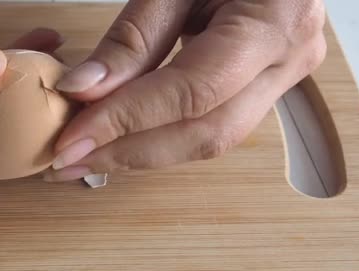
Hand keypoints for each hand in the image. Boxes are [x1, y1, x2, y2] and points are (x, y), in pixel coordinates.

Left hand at [43, 0, 326, 181]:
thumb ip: (133, 38)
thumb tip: (82, 92)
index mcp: (274, 21)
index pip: (193, 91)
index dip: (127, 121)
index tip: (72, 140)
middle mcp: (289, 60)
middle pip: (206, 132)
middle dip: (130, 153)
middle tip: (69, 161)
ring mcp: (284, 77)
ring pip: (210, 140)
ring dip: (143, 153)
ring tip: (86, 157)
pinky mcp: (265, 86)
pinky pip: (210, 124)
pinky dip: (161, 136)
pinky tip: (121, 141)